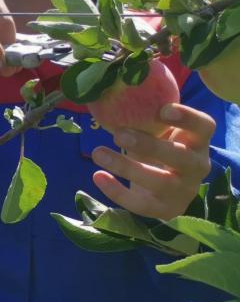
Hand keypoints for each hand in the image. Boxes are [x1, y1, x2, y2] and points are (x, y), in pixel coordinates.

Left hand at [91, 103, 214, 219]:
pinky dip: (117, 192)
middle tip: (118, 134)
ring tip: (97, 152)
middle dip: (150, 145)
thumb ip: (146, 117)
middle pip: (181, 157)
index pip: (204, 127)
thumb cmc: (158, 148)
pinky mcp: (164, 209)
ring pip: (160, 182)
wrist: (163, 189)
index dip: (187, 118)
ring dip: (127, 167)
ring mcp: (183, 190)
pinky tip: (98, 176)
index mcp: (197, 141)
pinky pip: (142, 204)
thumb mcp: (158, 132)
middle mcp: (196, 166)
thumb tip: (109, 92)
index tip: (163, 110)